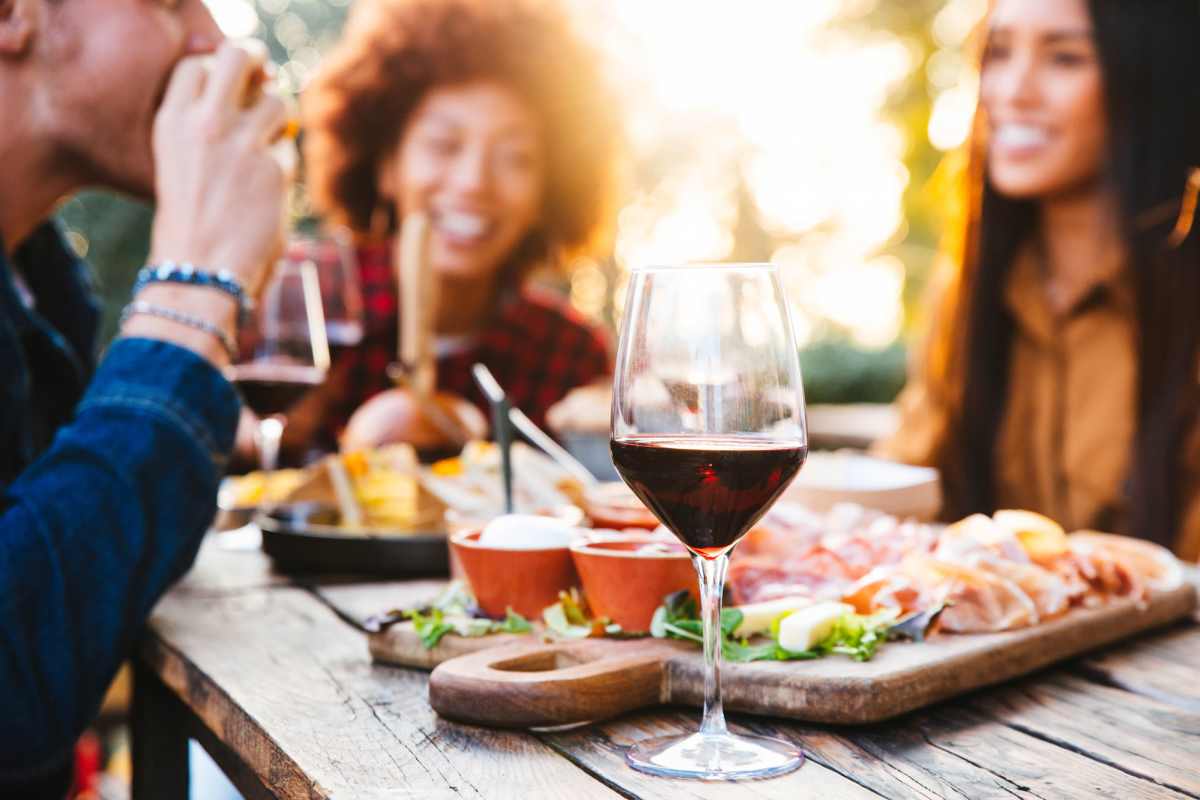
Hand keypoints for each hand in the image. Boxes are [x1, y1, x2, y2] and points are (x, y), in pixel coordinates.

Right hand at [149, 42, 292, 295]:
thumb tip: (262, 90)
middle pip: (241, 56)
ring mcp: (242, 143)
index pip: (198, 63)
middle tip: (263, 89)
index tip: (230, 91)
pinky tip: (265, 195)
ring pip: (277, 102)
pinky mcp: (274, 169)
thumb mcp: (183, 162)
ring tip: (262, 155)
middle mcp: (205, 123)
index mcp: (171, 121)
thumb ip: (212, 126)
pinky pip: (288, 151)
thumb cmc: (189, 222)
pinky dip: (282, 168)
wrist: (197, 272)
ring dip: (278, 124)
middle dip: (258, 66)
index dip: (219, 71)